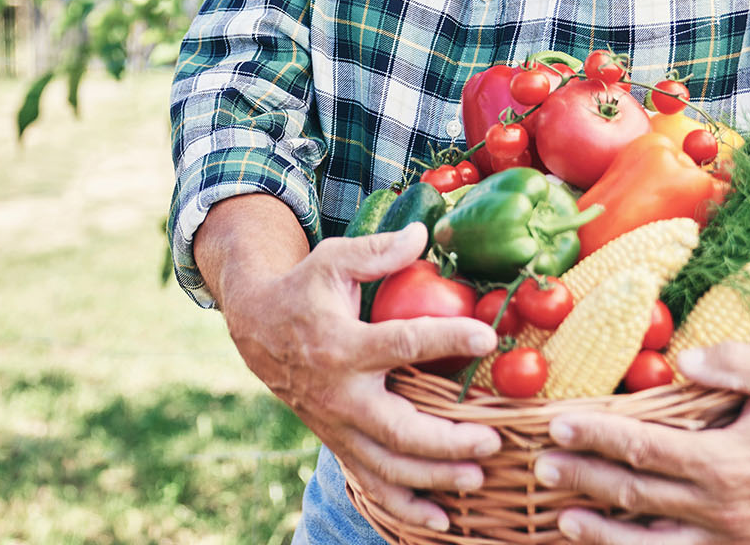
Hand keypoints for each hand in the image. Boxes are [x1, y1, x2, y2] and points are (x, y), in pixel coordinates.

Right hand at [219, 223, 501, 531]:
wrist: (256, 329)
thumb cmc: (304, 290)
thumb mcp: (332, 259)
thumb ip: (377, 252)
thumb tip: (424, 234)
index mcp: (343, 344)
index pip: (401, 344)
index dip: (446, 338)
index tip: (488, 337)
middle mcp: (341, 393)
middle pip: (398, 430)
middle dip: (447, 442)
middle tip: (493, 438)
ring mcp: (338, 426)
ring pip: (388, 467)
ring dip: (435, 479)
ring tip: (479, 478)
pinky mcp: (338, 443)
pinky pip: (371, 485)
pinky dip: (406, 509)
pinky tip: (443, 522)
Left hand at [532, 341, 749, 543]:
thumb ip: (730, 362)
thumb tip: (681, 358)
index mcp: (726, 462)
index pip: (644, 449)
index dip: (598, 436)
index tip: (559, 423)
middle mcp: (722, 508)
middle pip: (636, 496)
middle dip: (584, 479)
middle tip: (542, 466)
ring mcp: (729, 536)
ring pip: (652, 543)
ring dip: (603, 533)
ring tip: (562, 520)